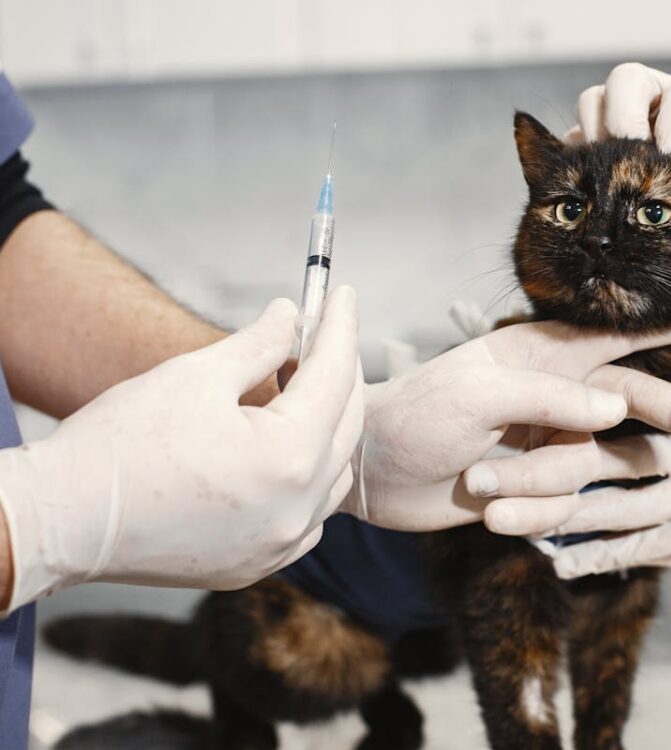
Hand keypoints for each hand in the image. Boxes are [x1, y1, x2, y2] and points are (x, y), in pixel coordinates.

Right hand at [0, 288, 362, 610]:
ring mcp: (279, 544)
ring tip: (299, 388)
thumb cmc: (119, 445)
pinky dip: (309, 480)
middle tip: (324, 334)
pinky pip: (309, 517)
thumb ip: (259, 343)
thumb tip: (290, 315)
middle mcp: (296, 509)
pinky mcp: (258, 565)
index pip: (334, 378)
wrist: (61, 521)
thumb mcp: (195, 375)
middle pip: (344, 426)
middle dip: (338, 374)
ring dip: (326, 427)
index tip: (344, 296)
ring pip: (332, 475)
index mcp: (287, 458)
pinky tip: (285, 452)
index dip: (340, 328)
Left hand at [340, 304, 670, 530]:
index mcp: (543, 355)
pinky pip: (565, 500)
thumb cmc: (418, 414)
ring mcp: (546, 438)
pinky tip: (508, 517)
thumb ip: (551, 397)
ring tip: (480, 482)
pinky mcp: (533, 482)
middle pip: (633, 400)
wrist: (370, 468)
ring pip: (595, 462)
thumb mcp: (480, 397)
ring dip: (545, 483)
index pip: (623, 336)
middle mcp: (554, 393)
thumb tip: (617, 408)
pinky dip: (539, 511)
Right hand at [570, 62, 670, 244]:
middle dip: (627, 118)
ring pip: (594, 101)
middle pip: (628, 80)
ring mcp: (618, 116)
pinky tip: (589, 186)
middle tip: (632, 157)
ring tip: (606, 171)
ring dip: (595, 135)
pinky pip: (573, 137)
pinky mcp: (593, 140)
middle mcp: (655, 99)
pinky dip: (578, 158)